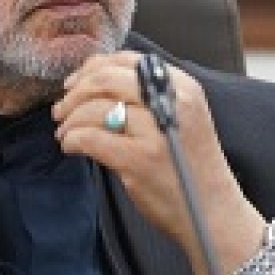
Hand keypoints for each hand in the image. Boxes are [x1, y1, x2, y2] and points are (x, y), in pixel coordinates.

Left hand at [52, 51, 263, 274]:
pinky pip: (89, 138)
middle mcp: (171, 102)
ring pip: (94, 108)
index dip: (93, 68)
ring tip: (64, 133)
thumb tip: (94, 82)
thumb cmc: (191, 169)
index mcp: (183, 87)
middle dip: (74, 93)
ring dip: (69, 120)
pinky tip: (70, 148)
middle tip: (61, 109)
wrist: (213, 214)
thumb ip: (149, 98)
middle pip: (106, 79)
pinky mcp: (138, 159)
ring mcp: (155, 131)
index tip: (75, 84)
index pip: (127, 60)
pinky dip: (71, 140)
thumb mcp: (183, 119)